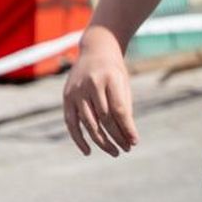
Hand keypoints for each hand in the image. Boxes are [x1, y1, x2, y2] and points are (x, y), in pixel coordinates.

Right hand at [62, 26, 138, 156]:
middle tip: (126, 149)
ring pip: (88, 123)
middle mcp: (91, 85)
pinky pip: (71, 122)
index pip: (119, 110)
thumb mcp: (124, 84)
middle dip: (116, 136)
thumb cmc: (115, 71)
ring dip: (102, 141)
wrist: (96, 50)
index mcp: (110, 79)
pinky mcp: (66, 97)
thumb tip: (128, 135)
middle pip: (104, 118)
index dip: (127, 128)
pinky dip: (78, 138)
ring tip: (115, 151)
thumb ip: (124, 107)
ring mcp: (76, 91)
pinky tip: (88, 151)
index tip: (135, 142)